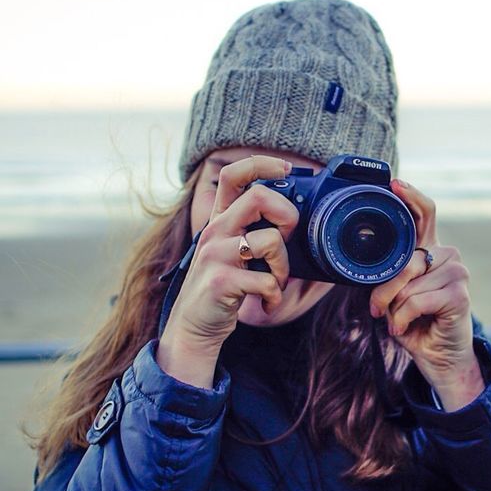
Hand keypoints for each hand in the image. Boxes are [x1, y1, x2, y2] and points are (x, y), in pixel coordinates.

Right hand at [158, 155, 298, 385]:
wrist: (193, 327)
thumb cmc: (223, 288)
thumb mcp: (234, 253)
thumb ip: (255, 233)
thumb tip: (296, 222)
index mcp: (220, 220)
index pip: (233, 175)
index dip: (261, 164)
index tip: (285, 169)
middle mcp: (215, 231)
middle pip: (258, 197)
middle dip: (287, 216)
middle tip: (286, 239)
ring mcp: (215, 255)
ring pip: (269, 241)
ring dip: (284, 267)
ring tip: (275, 282)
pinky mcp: (220, 281)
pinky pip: (267, 281)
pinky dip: (275, 296)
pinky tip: (266, 303)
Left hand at [369, 179, 484, 410]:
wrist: (439, 358)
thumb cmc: (415, 324)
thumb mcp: (395, 295)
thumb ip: (389, 273)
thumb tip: (372, 264)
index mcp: (431, 250)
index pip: (425, 213)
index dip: (411, 196)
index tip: (395, 183)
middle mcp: (448, 255)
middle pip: (405, 259)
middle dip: (384, 289)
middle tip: (377, 309)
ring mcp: (458, 272)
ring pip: (407, 283)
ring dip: (394, 308)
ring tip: (398, 321)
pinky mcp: (460, 294)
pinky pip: (416, 300)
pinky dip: (403, 318)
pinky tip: (406, 328)